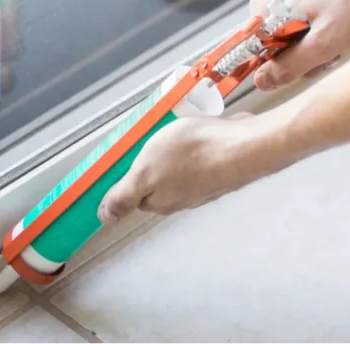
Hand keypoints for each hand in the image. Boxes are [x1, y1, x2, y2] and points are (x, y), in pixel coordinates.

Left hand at [98, 113, 287, 221]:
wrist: (244, 146)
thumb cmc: (192, 155)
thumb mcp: (144, 172)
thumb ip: (123, 196)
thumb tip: (104, 218)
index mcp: (159, 201)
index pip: (135, 192)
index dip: (131, 171)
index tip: (132, 151)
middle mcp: (182, 198)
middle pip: (157, 180)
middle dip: (154, 159)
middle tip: (155, 136)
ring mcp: (204, 184)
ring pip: (179, 168)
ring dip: (176, 150)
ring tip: (179, 131)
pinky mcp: (220, 168)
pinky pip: (200, 157)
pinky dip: (197, 145)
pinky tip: (200, 132)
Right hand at [250, 0, 349, 90]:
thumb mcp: (324, 42)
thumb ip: (290, 66)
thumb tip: (260, 83)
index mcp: (263, 5)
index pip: (257, 52)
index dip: (285, 65)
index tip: (312, 62)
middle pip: (274, 45)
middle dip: (304, 56)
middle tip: (332, 52)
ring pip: (289, 37)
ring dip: (314, 46)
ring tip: (339, 39)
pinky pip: (298, 23)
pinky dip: (317, 32)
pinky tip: (337, 28)